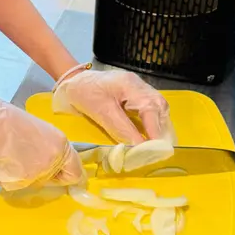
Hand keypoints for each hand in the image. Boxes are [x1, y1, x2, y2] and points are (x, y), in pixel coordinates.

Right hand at [0, 82, 84, 191]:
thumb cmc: (12, 121)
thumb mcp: (42, 132)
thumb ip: (52, 149)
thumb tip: (55, 164)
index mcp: (61, 146)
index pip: (75, 173)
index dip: (67, 176)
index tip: (60, 176)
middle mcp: (52, 162)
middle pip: (53, 180)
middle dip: (43, 174)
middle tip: (27, 159)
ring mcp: (36, 174)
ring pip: (34, 183)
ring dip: (25, 175)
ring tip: (12, 156)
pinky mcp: (19, 182)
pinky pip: (18, 185)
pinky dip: (10, 177)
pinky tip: (3, 161)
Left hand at [52, 68, 173, 145]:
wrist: (73, 82)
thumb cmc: (83, 93)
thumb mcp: (100, 112)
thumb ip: (121, 129)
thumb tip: (139, 148)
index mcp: (130, 85)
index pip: (150, 109)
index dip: (155, 132)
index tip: (156, 151)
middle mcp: (140, 85)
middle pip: (160, 108)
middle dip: (161, 131)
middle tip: (158, 152)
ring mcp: (140, 89)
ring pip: (159, 110)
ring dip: (158, 129)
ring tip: (155, 147)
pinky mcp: (137, 96)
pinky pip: (151, 111)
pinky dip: (152, 125)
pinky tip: (149, 137)